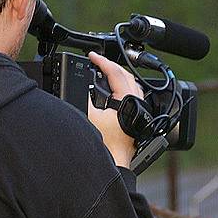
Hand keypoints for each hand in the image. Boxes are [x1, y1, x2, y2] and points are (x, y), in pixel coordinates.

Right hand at [87, 52, 142, 167]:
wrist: (117, 162)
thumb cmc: (108, 144)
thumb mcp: (90, 117)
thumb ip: (84, 98)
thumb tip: (79, 86)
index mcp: (128, 98)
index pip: (115, 72)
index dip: (102, 61)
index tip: (92, 55)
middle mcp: (137, 102)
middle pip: (126, 75)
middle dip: (111, 66)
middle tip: (97, 62)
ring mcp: (139, 109)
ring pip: (131, 85)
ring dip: (118, 76)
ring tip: (105, 73)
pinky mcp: (137, 117)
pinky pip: (132, 95)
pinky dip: (122, 88)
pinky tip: (113, 93)